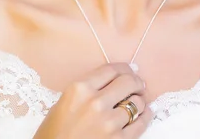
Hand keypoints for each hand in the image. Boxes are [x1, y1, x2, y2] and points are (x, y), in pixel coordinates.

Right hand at [34, 61, 152, 137]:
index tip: (130, 70)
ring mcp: (108, 123)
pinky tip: (144, 114)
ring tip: (139, 101)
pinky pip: (140, 124)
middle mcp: (95, 102)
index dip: (124, 68)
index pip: (111, 70)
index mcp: (80, 89)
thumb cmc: (54, 132)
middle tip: (138, 84)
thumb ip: (88, 89)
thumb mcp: (65, 101)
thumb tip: (114, 81)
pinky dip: (145, 117)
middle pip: (127, 82)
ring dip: (140, 100)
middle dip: (136, 81)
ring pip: (136, 102)